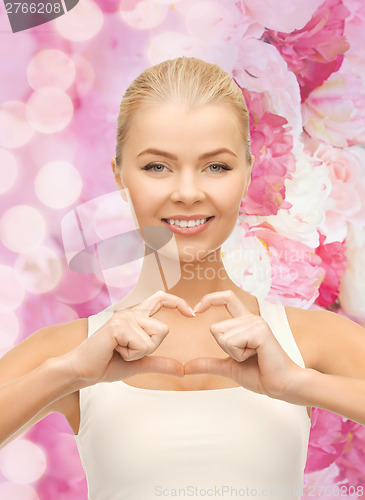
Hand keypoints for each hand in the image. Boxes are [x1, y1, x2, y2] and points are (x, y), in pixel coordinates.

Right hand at [63, 291, 193, 386]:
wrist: (82, 371)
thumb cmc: (107, 364)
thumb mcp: (139, 363)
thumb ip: (160, 363)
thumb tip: (182, 369)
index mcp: (135, 316)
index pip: (160, 299)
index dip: (177, 302)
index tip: (191, 313)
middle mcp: (131, 312)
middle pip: (164, 329)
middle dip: (151, 348)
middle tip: (127, 352)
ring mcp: (124, 317)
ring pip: (155, 337)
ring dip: (139, 353)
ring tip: (118, 351)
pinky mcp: (118, 325)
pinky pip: (143, 345)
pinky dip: (131, 356)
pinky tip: (114, 351)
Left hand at [184, 290, 303, 400]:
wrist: (281, 385)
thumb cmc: (260, 374)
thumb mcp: (228, 367)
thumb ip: (209, 364)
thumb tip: (187, 367)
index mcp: (245, 322)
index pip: (226, 298)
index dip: (209, 299)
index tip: (196, 310)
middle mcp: (250, 318)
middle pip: (215, 328)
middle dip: (225, 349)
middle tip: (246, 356)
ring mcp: (256, 323)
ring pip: (222, 336)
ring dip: (233, 353)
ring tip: (253, 356)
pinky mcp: (260, 331)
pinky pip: (231, 342)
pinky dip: (239, 355)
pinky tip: (256, 356)